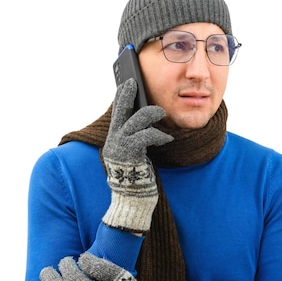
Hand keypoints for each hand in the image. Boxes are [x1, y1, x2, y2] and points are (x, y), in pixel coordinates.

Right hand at [102, 78, 172, 232]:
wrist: (132, 198)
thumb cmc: (136, 176)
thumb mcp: (134, 154)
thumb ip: (135, 139)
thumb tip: (147, 122)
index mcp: (114, 138)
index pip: (116, 113)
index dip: (121, 97)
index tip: (126, 83)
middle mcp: (114, 140)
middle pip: (120, 110)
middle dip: (126, 95)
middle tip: (133, 82)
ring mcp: (120, 146)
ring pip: (136, 120)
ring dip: (151, 114)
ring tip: (162, 113)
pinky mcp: (131, 153)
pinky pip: (146, 136)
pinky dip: (159, 134)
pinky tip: (167, 137)